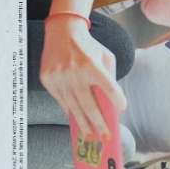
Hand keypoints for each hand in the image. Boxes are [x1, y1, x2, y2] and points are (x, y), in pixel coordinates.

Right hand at [39, 17, 125, 135]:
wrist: (61, 31)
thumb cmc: (89, 46)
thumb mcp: (105, 56)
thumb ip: (110, 77)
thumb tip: (110, 104)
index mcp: (92, 65)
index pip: (109, 87)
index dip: (117, 100)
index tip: (122, 110)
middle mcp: (75, 72)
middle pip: (90, 105)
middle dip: (99, 124)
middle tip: (105, 137)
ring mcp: (59, 77)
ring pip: (73, 107)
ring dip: (83, 124)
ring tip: (91, 136)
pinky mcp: (48, 79)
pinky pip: (61, 100)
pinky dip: (69, 111)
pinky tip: (77, 119)